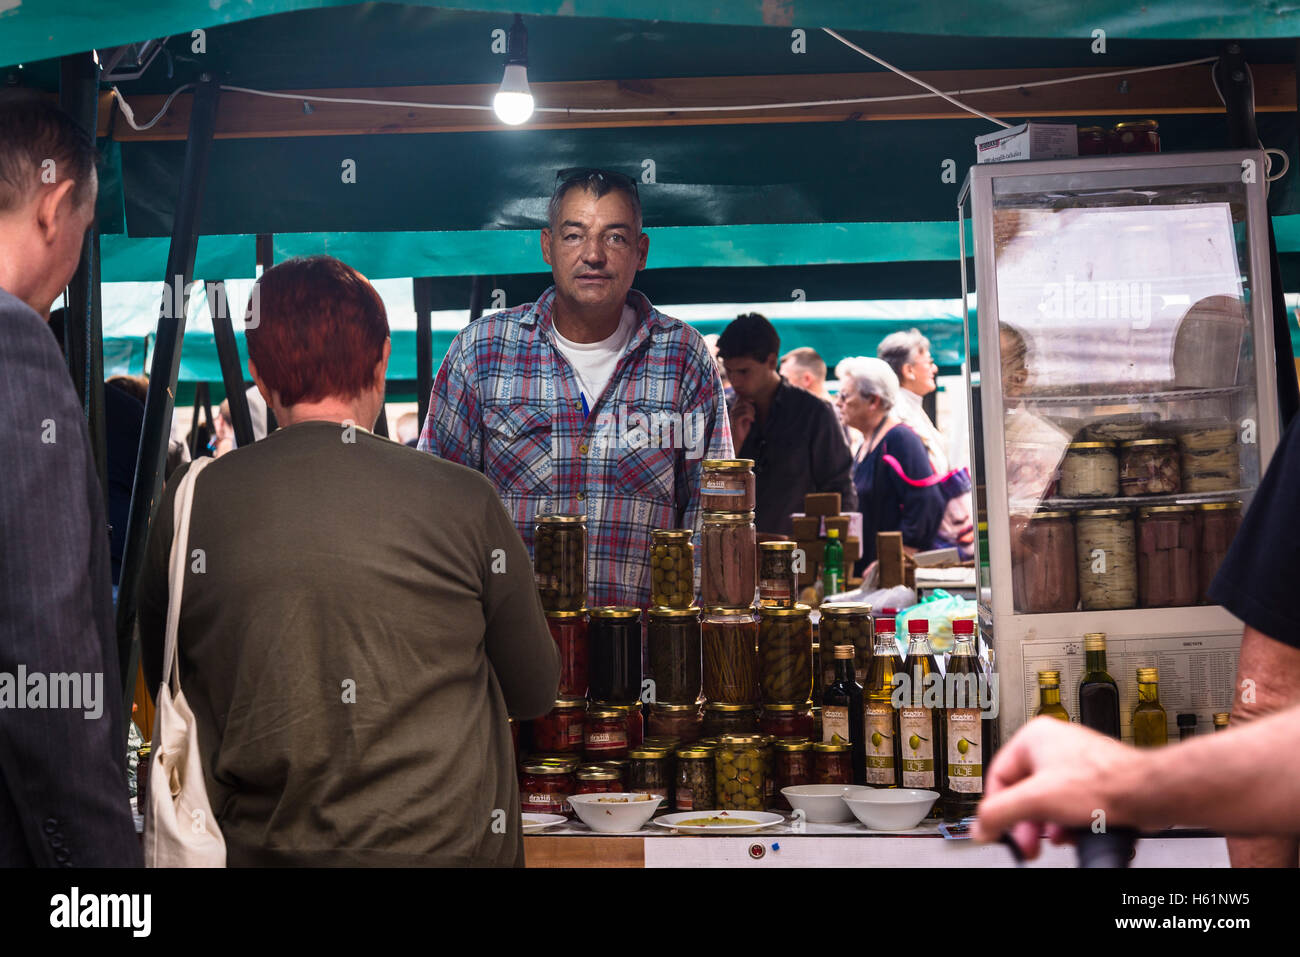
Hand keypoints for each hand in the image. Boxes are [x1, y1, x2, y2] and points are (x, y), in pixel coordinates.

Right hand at [729, 399, 755, 447]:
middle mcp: (733, 410)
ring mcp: (733, 415)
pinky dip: (750, 416)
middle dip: (751, 406)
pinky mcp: (735, 420)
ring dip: (752, 412)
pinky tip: (752, 421)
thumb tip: (751, 400)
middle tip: (753, 414)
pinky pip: (745, 414)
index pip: (740, 398)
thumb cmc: (742, 429)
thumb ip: (747, 409)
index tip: (753, 404)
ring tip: (752, 418)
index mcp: (735, 409)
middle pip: (743, 401)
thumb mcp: (746, 417)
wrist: (737, 439)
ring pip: (745, 408)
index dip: (748, 399)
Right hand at [973, 716, 1141, 859]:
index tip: (1000, 831)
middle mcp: (1053, 743)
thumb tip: (981, 826)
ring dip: (1048, 823)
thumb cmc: (1104, 783)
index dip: (998, 809)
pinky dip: (1068, 820)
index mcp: (1033, 737)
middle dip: (1027, 821)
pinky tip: (1075, 831)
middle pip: (1024, 790)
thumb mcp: (1036, 800)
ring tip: (1057, 836)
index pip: (997, 776)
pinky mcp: (1094, 778)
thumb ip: (999, 813)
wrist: (1148, 793)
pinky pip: (1068, 802)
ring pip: (1047, 799)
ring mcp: (1075, 760)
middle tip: (1029, 841)